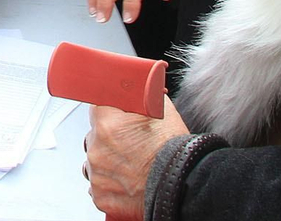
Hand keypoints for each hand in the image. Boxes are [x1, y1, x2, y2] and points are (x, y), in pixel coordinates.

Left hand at [85, 97, 189, 219]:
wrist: (186, 186)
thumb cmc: (175, 150)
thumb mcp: (161, 108)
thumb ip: (139, 95)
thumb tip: (135, 83)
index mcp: (107, 123)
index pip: (97, 105)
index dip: (109, 109)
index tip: (115, 115)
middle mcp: (97, 148)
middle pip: (94, 134)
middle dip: (109, 137)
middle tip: (131, 144)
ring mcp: (97, 174)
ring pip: (95, 161)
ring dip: (107, 161)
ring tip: (131, 165)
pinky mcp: (101, 196)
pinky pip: (99, 185)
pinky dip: (110, 183)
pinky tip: (128, 181)